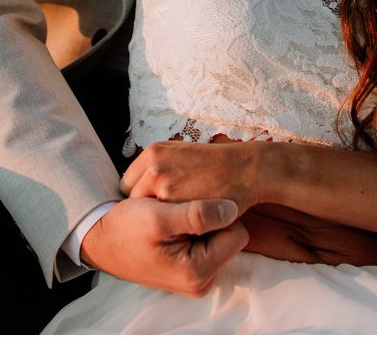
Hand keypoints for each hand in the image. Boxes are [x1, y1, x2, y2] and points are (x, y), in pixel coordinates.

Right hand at [78, 194, 248, 296]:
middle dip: (210, 220)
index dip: (218, 213)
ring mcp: (196, 277)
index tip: (191, 205)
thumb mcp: (158, 217)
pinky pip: (207, 243)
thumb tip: (233, 209)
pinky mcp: (190, 270)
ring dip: (201, 223)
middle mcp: (201, 281)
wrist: (101, 240)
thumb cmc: (126, 228)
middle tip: (179, 210)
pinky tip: (174, 222)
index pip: (237, 233)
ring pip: (219, 238)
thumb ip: (197, 215)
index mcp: (198, 272)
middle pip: (230, 237)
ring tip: (174, 216)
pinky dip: (193, 230)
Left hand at [122, 139, 266, 214]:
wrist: (246, 170)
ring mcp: (161, 184)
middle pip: (134, 198)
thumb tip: (144, 186)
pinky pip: (162, 221)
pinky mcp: (173, 202)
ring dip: (156, 218)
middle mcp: (153, 166)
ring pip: (146, 212)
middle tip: (160, 217)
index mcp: (154, 151)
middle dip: (145, 207)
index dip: (142, 194)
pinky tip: (181, 226)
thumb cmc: (218, 165)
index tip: (152, 203)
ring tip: (169, 224)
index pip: (130, 182)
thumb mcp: (183, 153)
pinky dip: (169, 226)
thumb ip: (161, 166)